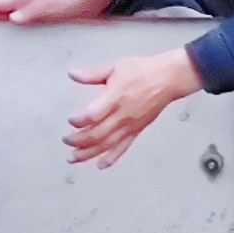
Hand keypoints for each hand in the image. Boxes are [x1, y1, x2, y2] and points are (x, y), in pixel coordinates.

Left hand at [65, 45, 201, 167]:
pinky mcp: (137, 131)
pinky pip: (122, 148)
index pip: (93, 115)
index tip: (70, 121)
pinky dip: (111, 158)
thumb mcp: (115, 67)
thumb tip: (72, 74)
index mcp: (115, 98)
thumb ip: (92, 74)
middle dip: (78, 140)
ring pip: (106, 145)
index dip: (79, 121)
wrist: (168, 79)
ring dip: (88, 154)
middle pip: (97, 134)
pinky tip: (100, 165)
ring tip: (73, 158)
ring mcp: (130, 126)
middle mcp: (122, 116)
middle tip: (65, 141)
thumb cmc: (142, 71)